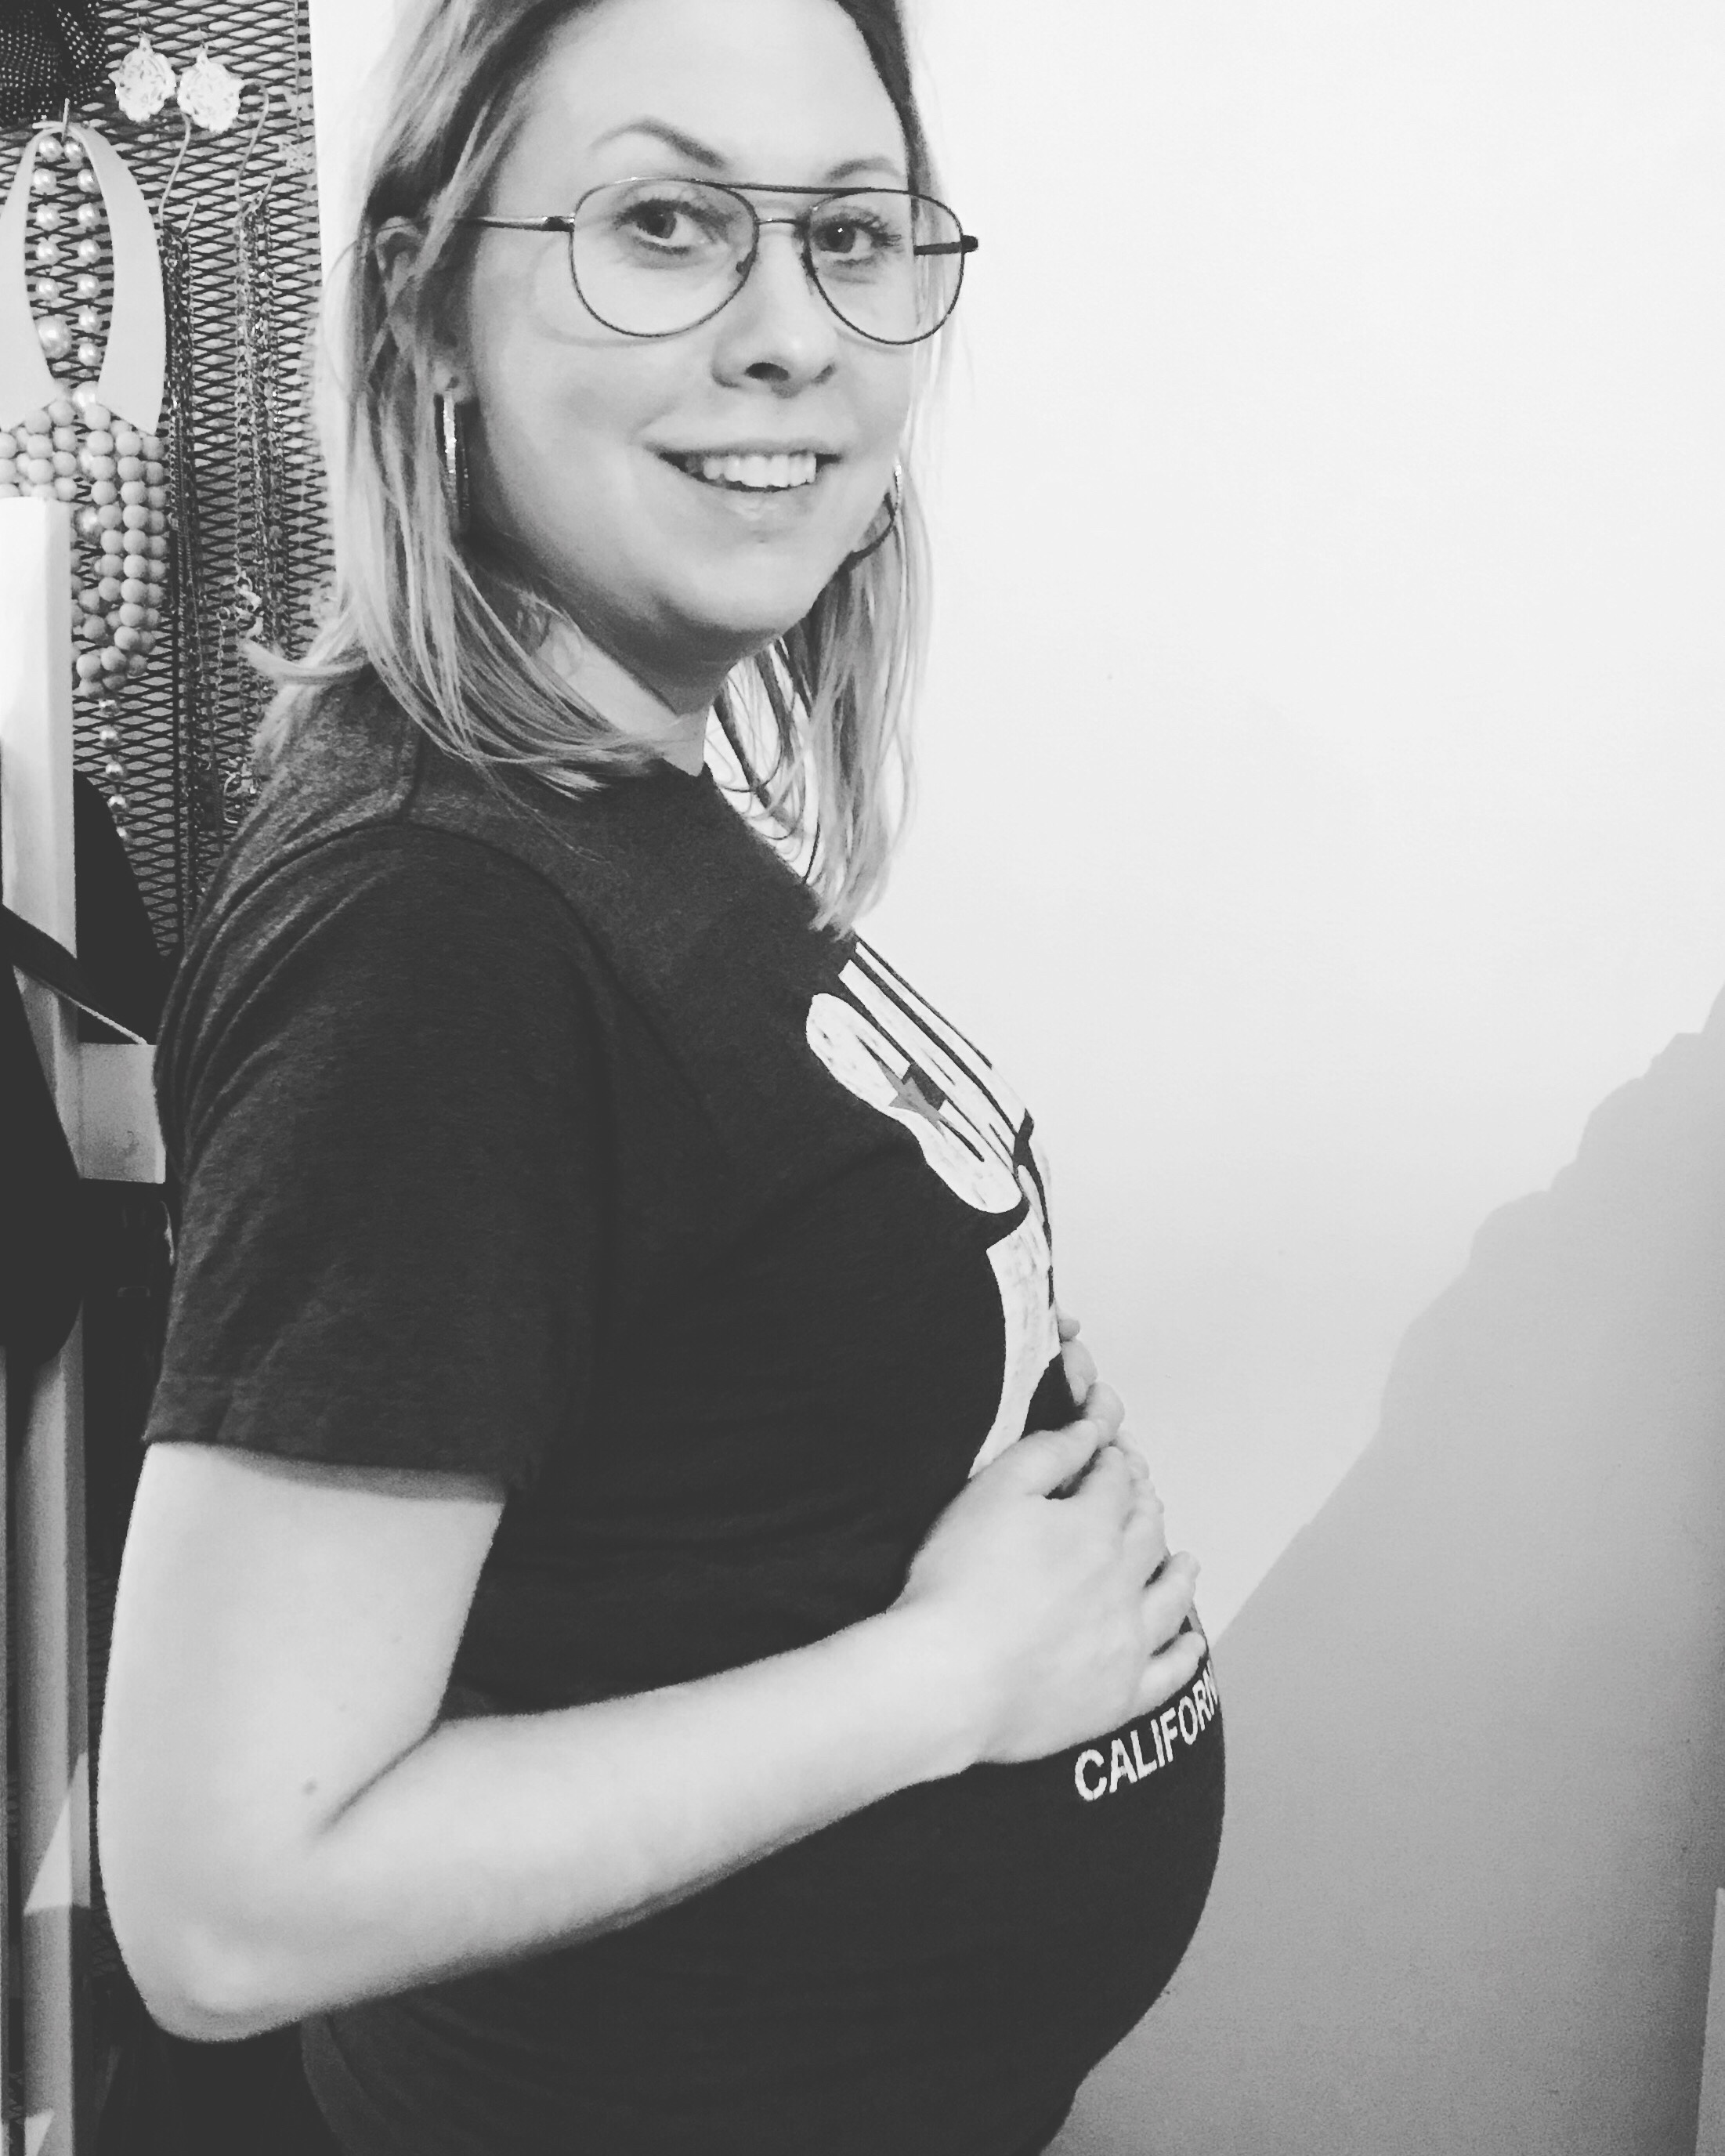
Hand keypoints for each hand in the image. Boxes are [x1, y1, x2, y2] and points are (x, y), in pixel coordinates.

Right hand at [895, 1419, 1202, 1768]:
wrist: (949, 1680)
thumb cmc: (959, 1580)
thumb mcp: (992, 1493)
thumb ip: (1046, 1453)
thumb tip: (1091, 1430)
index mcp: (1093, 1527)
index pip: (1115, 1482)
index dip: (1113, 1461)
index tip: (1109, 1453)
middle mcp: (1122, 1582)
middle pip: (1147, 1533)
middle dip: (1146, 1506)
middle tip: (1144, 1497)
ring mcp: (1126, 1643)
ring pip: (1170, 1599)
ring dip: (1180, 1574)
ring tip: (1187, 1561)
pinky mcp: (1117, 1698)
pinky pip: (1168, 1674)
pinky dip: (1184, 1655)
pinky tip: (1191, 1645)